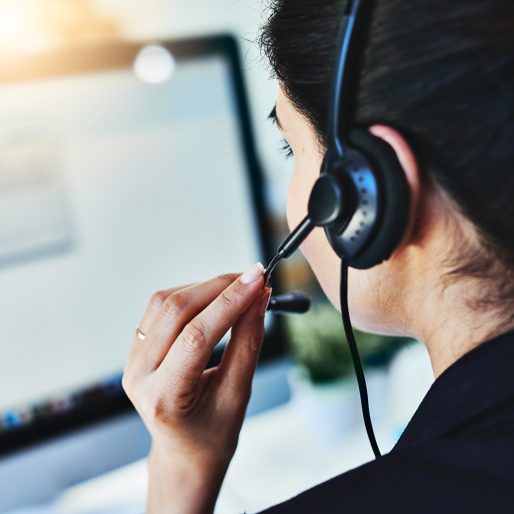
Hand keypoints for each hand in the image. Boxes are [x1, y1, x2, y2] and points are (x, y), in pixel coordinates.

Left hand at [122, 263, 271, 513]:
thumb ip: (248, 342)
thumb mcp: (238, 394)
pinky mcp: (137, 348)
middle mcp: (139, 375)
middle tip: (254, 278)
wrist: (185, 451)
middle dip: (219, 287)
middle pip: (176, 311)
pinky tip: (213, 297)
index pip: (196, 336)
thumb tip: (259, 298)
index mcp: (163, 398)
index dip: (230, 302)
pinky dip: (190, 294)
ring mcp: (132, 360)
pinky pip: (160, 308)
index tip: (258, 279)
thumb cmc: (213, 433)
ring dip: (204, 287)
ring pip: (165, 302)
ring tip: (237, 287)